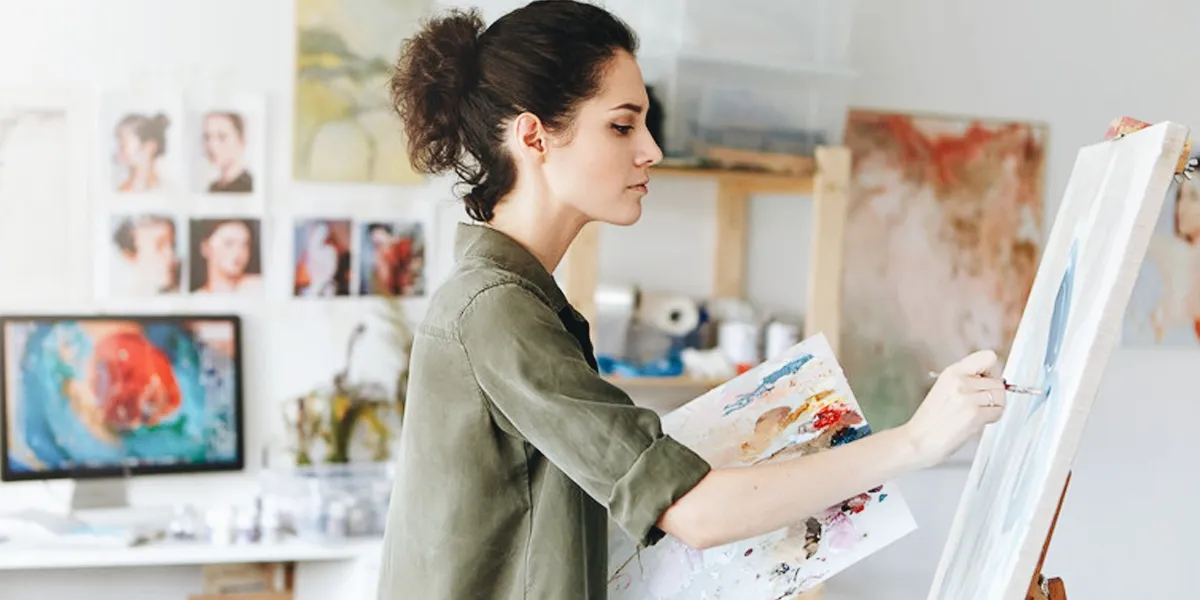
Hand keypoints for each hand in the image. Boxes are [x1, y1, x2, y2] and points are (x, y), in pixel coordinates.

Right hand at [901, 349, 1005, 467]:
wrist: (918, 440)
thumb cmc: (930, 420)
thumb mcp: (944, 388)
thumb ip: (966, 380)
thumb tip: (992, 379)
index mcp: (952, 372)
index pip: (988, 357)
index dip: (993, 371)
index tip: (987, 381)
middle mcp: (960, 381)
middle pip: (998, 381)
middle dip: (993, 394)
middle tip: (978, 405)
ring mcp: (967, 397)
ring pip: (1000, 396)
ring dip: (994, 407)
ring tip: (977, 414)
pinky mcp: (974, 414)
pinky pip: (998, 411)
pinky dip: (992, 418)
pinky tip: (978, 421)